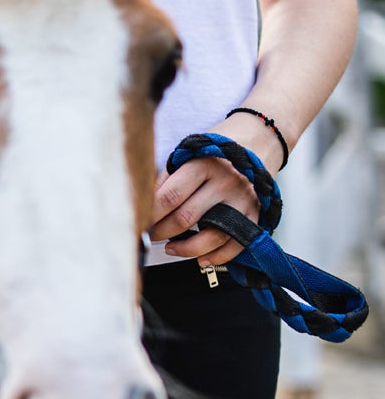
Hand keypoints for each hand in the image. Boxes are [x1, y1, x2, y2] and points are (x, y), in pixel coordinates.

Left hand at [150, 151, 260, 267]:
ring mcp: (243, 200)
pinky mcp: (256, 214)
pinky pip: (236, 244)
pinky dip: (217, 257)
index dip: (151, 215)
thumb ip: (167, 180)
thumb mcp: (188, 155)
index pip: (170, 197)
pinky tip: (201, 258)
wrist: (259, 140)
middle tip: (151, 235)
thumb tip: (145, 208)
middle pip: (186, 218)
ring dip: (186, 249)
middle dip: (162, 232)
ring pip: (212, 237)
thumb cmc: (216, 151)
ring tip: (170, 248)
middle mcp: (225, 182)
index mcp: (203, 164)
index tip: (140, 222)